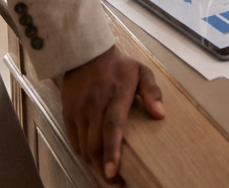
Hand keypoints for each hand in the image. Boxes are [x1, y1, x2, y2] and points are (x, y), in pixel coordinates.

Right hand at [61, 45, 163, 182]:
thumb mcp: (142, 71)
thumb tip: (160, 115)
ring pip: (83, 147)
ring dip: (95, 164)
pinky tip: (95, 160)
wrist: (86, 54)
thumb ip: (152, 92)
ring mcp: (79, 111)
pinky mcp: (68, 115)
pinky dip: (84, 155)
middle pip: (95, 144)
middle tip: (117, 182)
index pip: (112, 126)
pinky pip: (75, 142)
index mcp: (116, 94)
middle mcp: (95, 105)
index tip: (114, 172)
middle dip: (104, 167)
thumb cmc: (119, 66)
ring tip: (109, 175)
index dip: (112, 151)